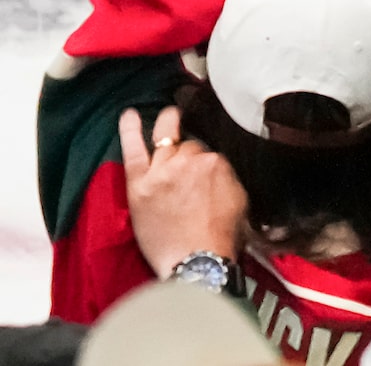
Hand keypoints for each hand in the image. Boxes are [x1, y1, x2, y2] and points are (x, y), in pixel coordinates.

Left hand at [120, 106, 245, 277]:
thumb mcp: (240, 198)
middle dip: (189, 153)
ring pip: (166, 142)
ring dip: (167, 132)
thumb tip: (217, 169)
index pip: (208, 152)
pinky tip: (128, 114)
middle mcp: (190, 161)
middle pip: (188, 145)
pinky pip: (134, 150)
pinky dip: (130, 131)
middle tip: (189, 165)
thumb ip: (227, 175)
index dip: (205, 164)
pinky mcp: (140, 184)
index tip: (203, 177)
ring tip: (168, 118)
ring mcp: (162, 170)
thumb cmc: (221, 236)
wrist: (196, 260)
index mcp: (217, 163)